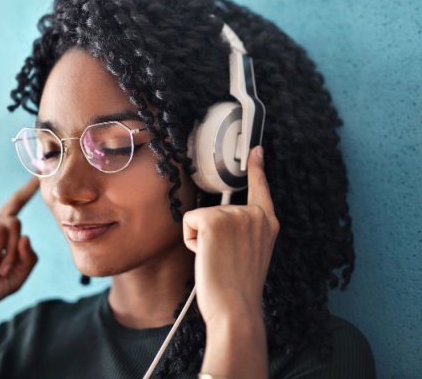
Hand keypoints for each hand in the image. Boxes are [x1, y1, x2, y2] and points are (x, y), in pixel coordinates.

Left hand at [183, 146, 278, 326]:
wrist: (235, 309)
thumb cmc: (239, 287)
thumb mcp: (253, 253)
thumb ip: (246, 231)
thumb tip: (223, 221)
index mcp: (267, 223)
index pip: (261, 187)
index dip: (257, 167)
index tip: (256, 149)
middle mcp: (254, 214)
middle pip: (216, 209)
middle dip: (212, 232)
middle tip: (223, 258)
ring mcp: (235, 215)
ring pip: (201, 216)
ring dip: (201, 238)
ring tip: (216, 259)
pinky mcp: (214, 220)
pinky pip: (190, 221)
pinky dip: (190, 240)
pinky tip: (205, 256)